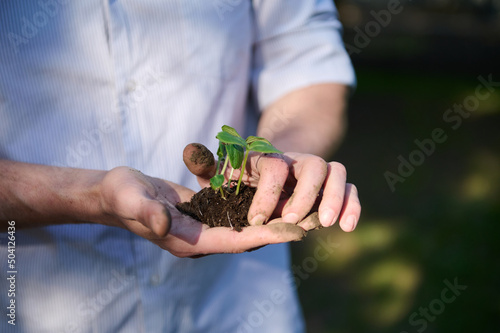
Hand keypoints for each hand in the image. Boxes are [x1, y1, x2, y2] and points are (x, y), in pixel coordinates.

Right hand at [98, 166, 307, 256]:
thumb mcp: (131, 198)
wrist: (116, 193)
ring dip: (274, 218)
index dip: (265, 235)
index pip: (234, 240)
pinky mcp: (206, 215)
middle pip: (248, 237)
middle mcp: (201, 239)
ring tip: (307, 206)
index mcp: (188, 240)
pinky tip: (279, 195)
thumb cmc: (121, 195)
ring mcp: (204, 228)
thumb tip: (166, 225)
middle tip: (314, 218)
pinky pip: (238, 213)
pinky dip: (259, 207)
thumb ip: (148, 213)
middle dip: (279, 229)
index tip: (296, 229)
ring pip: (247, 225)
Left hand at [185, 144, 360, 231]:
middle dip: (304, 195)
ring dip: (334, 198)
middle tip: (290, 220)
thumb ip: (207, 165)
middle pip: (313, 165)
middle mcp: (297, 160)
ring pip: (337, 172)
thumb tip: (188, 151)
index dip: (267, 193)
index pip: (275, 167)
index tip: (256, 219)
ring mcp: (318, 171)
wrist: (269, 169)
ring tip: (324, 223)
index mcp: (269, 156)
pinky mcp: (332, 186)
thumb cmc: (242, 175)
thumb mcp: (222, 171)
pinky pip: (350, 189)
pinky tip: (347, 227)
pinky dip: (353, 205)